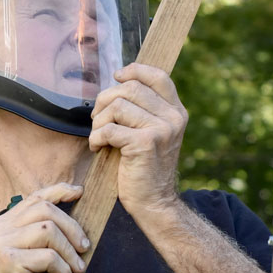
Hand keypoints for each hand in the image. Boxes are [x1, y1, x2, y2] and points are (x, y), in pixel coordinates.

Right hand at [0, 183, 88, 272]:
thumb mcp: (28, 254)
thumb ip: (40, 234)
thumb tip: (74, 220)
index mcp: (3, 223)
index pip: (35, 197)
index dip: (60, 190)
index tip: (80, 192)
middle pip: (46, 210)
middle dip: (71, 227)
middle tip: (85, 246)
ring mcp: (2, 244)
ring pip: (49, 230)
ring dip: (69, 250)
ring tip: (77, 267)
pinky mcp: (10, 262)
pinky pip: (48, 256)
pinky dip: (63, 268)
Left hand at [89, 63, 187, 218]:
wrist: (154, 202)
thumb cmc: (144, 165)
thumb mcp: (152, 131)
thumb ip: (144, 107)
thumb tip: (120, 79)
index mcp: (176, 111)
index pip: (158, 75)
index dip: (134, 71)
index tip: (117, 77)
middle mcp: (173, 117)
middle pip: (130, 88)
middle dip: (105, 100)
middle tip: (99, 119)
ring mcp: (162, 129)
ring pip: (117, 106)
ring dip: (99, 122)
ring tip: (100, 137)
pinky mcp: (145, 143)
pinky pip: (109, 128)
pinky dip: (96, 138)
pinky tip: (98, 147)